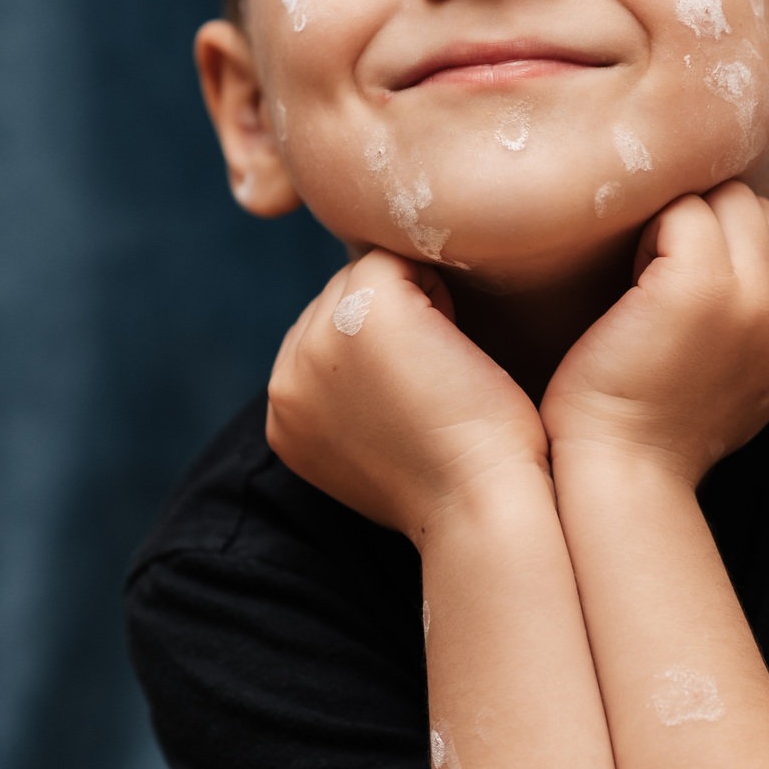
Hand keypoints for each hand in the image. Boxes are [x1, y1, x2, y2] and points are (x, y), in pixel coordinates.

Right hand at [267, 250, 547, 540]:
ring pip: (365, 275)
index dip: (381, 348)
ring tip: (443, 368)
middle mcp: (286, 377)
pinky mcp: (366, 310)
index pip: (324, 338)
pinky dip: (438, 288)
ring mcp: (318, 340)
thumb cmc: (458, 481)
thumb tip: (377, 354)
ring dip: (413, 302)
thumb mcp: (379, 444)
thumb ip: (356, 396)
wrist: (483, 510)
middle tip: (437, 382)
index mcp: (285, 415)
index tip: (421, 395)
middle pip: (339, 299)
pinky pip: (397, 258)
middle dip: (393, 321)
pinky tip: (457, 346)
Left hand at [541, 184, 768, 484]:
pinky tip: (632, 285)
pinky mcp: (700, 284)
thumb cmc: (656, 422)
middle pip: (760, 208)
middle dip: (710, 227)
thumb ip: (760, 317)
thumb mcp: (739, 374)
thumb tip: (746, 256)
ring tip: (648, 281)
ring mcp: (752, 296)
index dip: (738, 246)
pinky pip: (683, 209)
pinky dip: (650, 231)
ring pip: (726, 199)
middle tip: (662, 282)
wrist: (624, 471)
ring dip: (681, 224)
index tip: (692, 287)